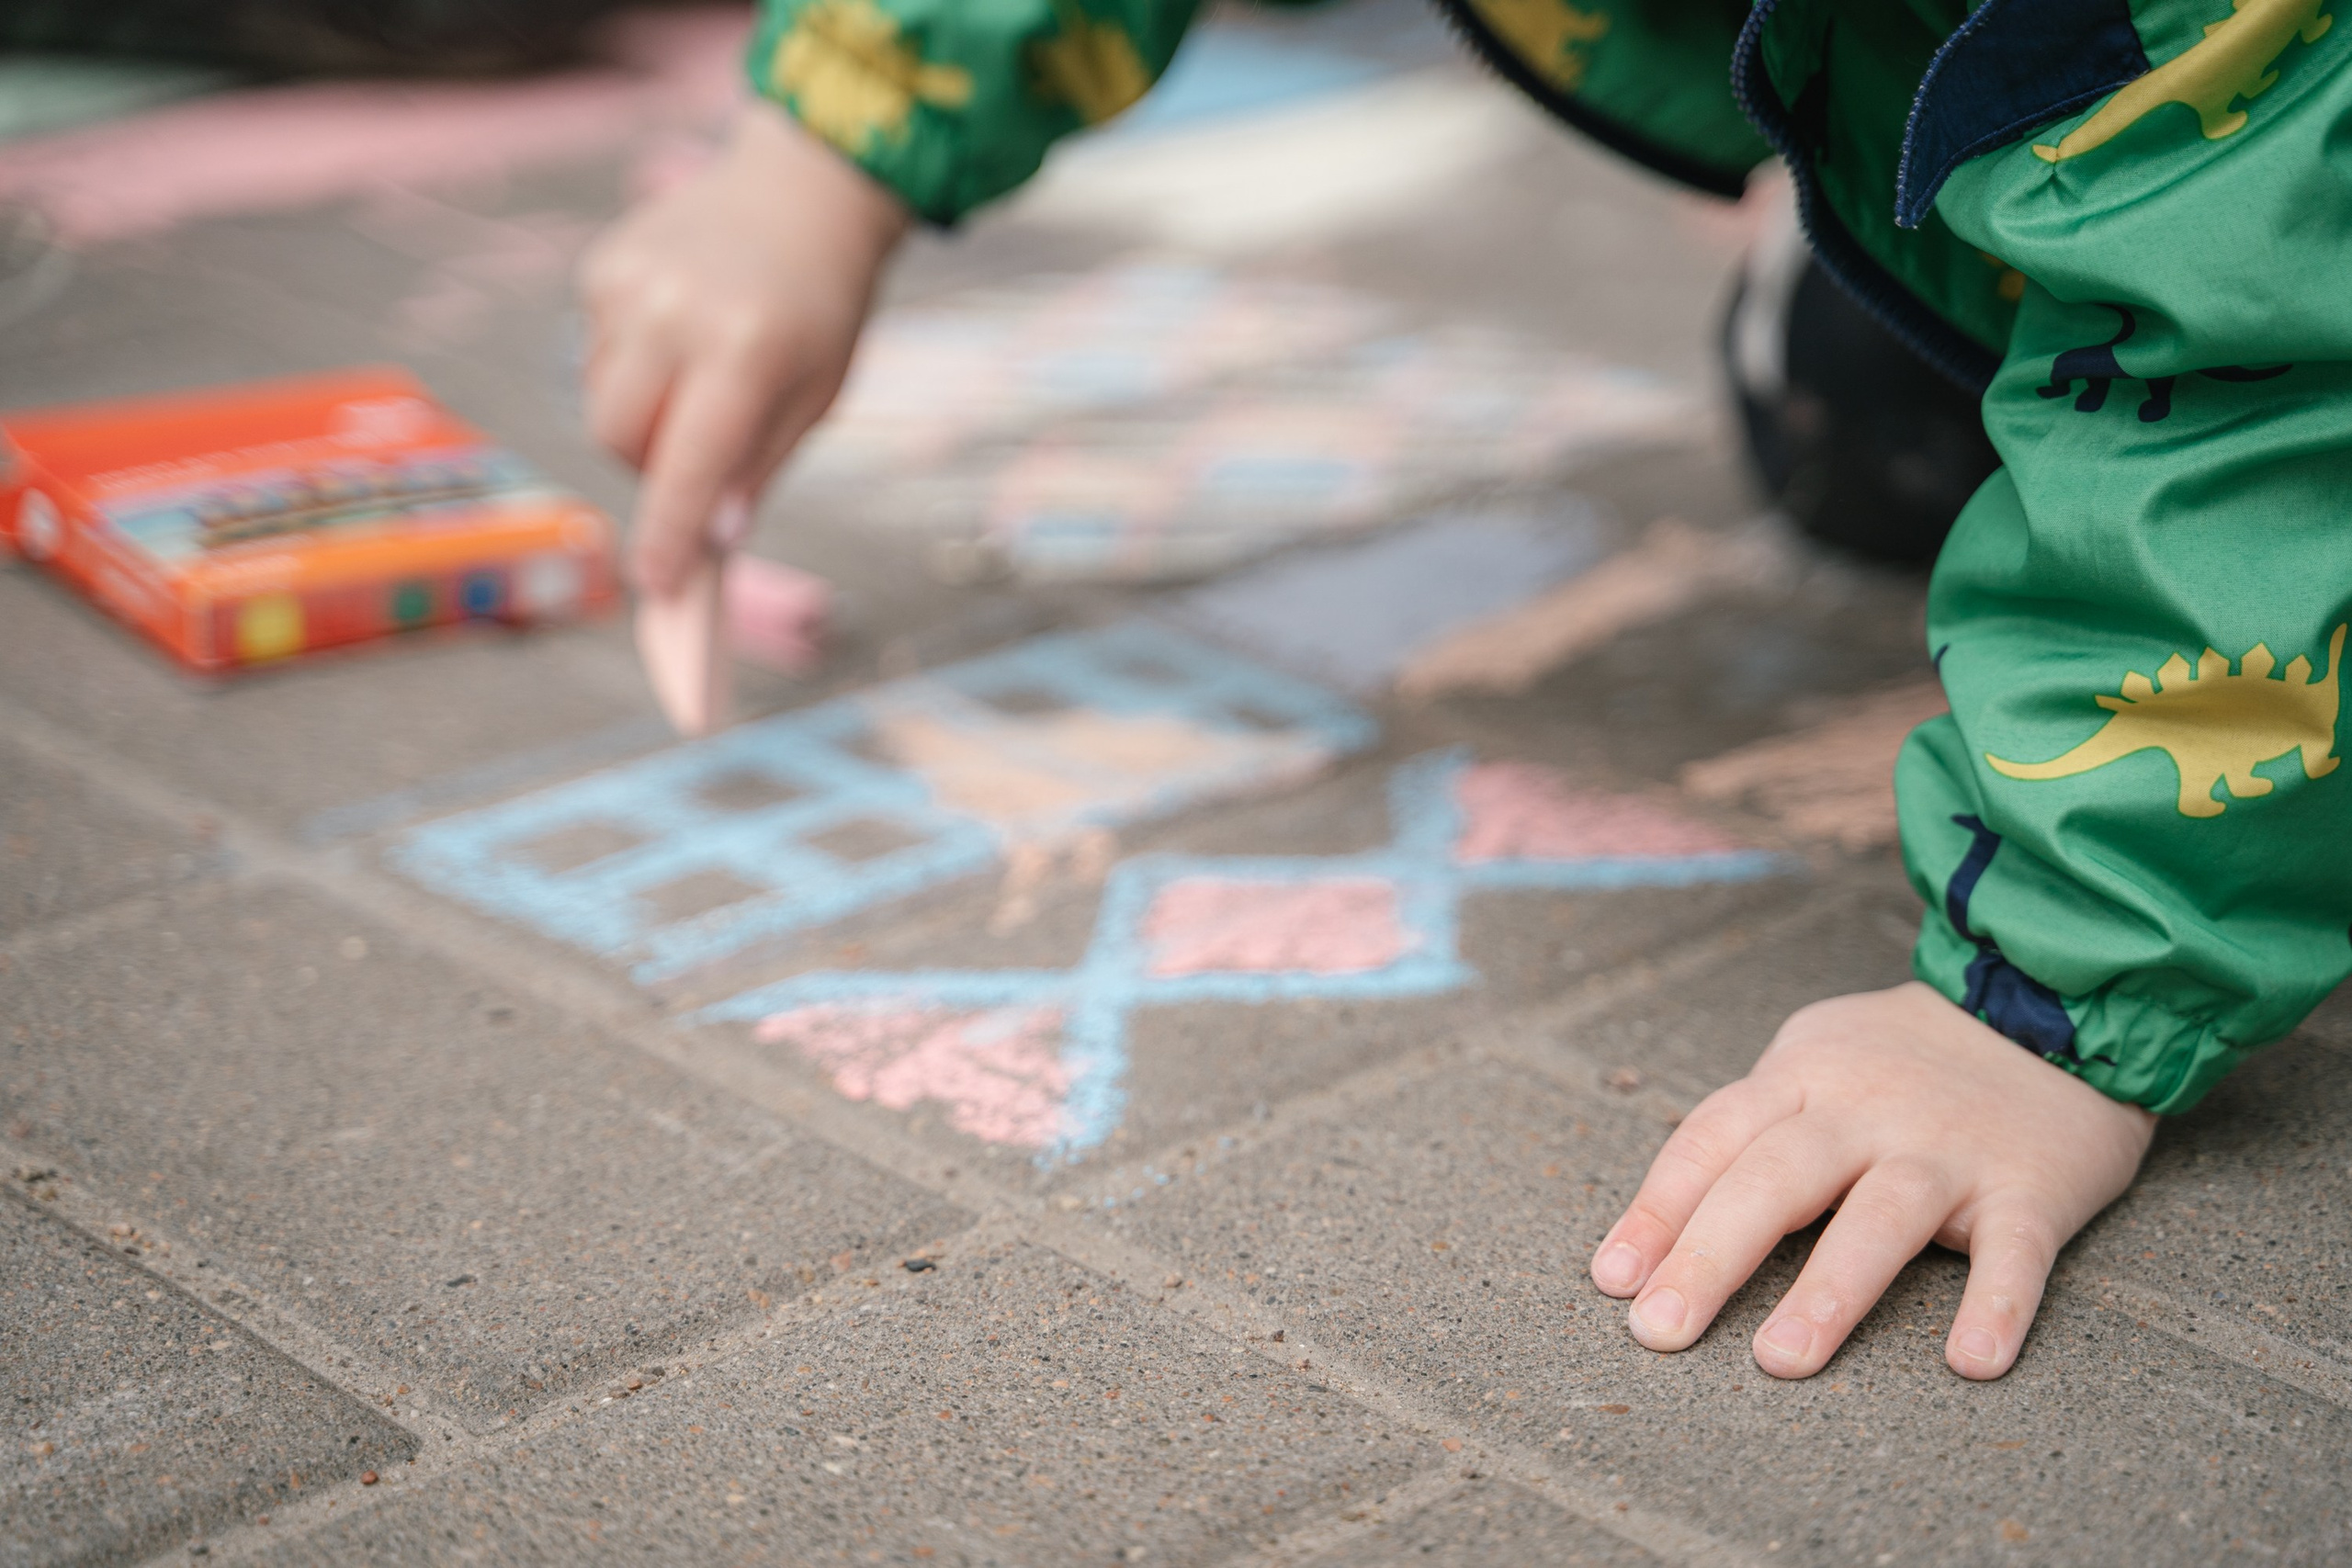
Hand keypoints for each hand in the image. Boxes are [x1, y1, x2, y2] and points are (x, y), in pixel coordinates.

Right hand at [578, 99, 908, 595]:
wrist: (802, 195)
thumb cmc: (819, 311)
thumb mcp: (817, 395)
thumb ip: (759, 465)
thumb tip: (711, 538)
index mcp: (746, 349)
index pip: (690, 464)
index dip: (670, 533)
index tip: (655, 585)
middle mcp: (676, 313)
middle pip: (617, 437)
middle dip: (648, 466)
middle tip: (699, 447)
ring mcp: (628, 284)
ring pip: (600, 401)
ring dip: (641, 416)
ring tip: (699, 372)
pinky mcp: (601, 266)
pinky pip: (595, 354)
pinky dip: (633, 366)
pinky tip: (678, 329)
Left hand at [1588, 982, 2153, 1379]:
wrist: (2051, 1000)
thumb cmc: (1901, 1056)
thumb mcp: (1812, 1057)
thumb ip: (1748, 1128)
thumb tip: (1656, 1229)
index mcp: (1802, 1076)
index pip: (1712, 1140)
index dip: (1658, 1208)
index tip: (1613, 1280)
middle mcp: (1867, 1109)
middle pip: (1776, 1178)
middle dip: (1710, 1256)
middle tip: (1660, 1333)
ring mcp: (1950, 1148)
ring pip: (1882, 1216)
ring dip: (1830, 1290)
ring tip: (1780, 1360)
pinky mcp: (2034, 1184)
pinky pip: (2017, 1250)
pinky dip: (1998, 1304)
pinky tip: (1972, 1362)